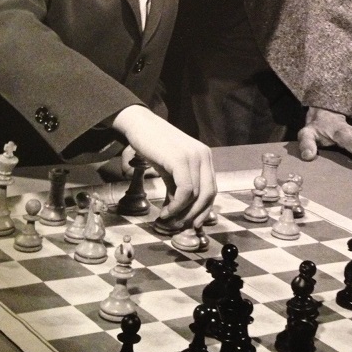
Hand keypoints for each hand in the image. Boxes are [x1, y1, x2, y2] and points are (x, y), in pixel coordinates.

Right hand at [113, 105, 216, 227]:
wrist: (140, 125)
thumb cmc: (154, 147)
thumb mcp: (170, 170)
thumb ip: (177, 188)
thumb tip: (178, 213)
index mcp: (204, 157)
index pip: (212, 189)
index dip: (203, 210)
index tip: (192, 224)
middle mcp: (203, 156)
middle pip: (209, 194)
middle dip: (195, 215)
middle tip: (180, 226)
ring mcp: (194, 156)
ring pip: (197, 195)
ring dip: (183, 213)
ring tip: (168, 219)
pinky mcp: (181, 159)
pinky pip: (186, 190)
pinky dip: (177, 206)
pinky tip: (166, 211)